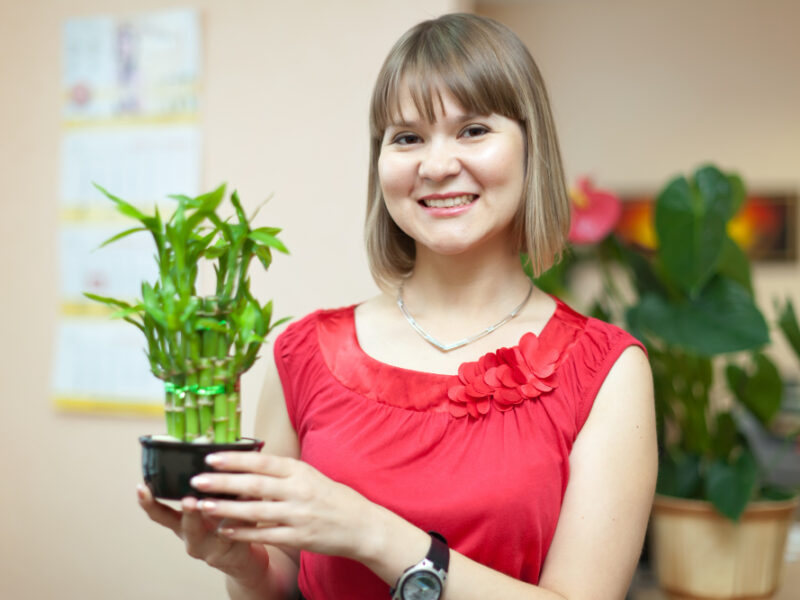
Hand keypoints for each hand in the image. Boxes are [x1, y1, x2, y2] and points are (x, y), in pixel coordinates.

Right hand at [136, 484, 268, 586]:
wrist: (239, 555)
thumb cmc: (218, 523)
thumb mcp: (205, 507)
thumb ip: (202, 486)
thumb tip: (205, 447)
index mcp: (181, 523)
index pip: (159, 514)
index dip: (148, 503)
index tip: (141, 487)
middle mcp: (192, 537)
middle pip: (186, 525)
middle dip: (188, 512)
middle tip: (188, 500)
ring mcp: (211, 547)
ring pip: (217, 531)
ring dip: (221, 515)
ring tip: (223, 502)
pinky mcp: (232, 551)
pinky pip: (238, 532)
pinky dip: (243, 515)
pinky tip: (250, 499)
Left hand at [190, 453, 378, 560]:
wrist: (362, 525)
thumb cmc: (332, 498)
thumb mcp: (310, 475)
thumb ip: (282, 471)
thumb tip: (249, 462)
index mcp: (300, 471)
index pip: (262, 461)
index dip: (235, 459)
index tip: (210, 457)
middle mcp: (298, 490)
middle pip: (254, 484)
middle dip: (223, 482)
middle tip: (197, 480)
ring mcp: (298, 515)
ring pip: (255, 511)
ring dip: (226, 508)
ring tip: (203, 505)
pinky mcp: (299, 537)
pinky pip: (265, 535)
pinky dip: (243, 532)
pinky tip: (225, 530)